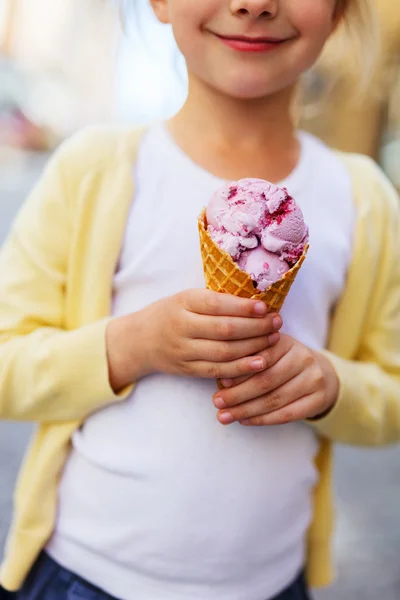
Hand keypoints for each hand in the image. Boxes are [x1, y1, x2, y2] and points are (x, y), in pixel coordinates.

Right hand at [106, 289, 281, 390]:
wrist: (139, 340)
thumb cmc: (170, 313)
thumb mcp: (186, 298)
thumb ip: (214, 300)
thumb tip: (255, 302)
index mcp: (183, 302)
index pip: (218, 304)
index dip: (244, 308)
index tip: (265, 307)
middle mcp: (182, 326)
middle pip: (225, 330)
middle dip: (256, 327)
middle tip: (277, 323)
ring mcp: (184, 351)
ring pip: (224, 352)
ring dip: (253, 347)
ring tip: (273, 339)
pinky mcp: (188, 370)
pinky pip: (218, 370)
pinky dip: (241, 368)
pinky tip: (260, 362)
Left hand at [212, 333, 338, 425]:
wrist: (319, 374)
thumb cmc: (281, 362)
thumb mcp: (267, 352)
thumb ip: (247, 360)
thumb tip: (222, 379)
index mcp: (286, 341)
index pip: (261, 357)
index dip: (239, 372)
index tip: (220, 382)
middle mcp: (303, 357)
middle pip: (266, 380)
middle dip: (238, 394)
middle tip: (217, 402)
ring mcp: (314, 379)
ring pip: (275, 399)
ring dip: (246, 410)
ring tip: (225, 416)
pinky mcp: (319, 399)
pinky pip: (287, 414)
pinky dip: (263, 419)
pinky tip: (245, 421)